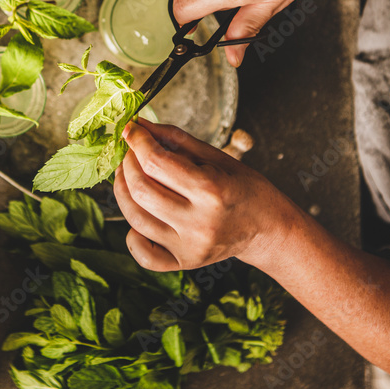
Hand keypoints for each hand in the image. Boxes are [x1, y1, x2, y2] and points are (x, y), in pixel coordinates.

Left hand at [114, 119, 289, 270]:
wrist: (267, 228)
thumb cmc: (242, 187)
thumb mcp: (215, 156)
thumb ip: (175, 139)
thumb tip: (139, 125)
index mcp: (211, 190)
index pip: (156, 162)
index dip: (137, 141)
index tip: (131, 130)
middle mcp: (200, 223)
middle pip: (141, 190)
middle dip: (127, 164)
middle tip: (131, 152)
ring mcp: (190, 247)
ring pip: (135, 219)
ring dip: (123, 191)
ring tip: (129, 175)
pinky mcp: (184, 263)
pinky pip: (143, 254)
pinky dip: (132, 234)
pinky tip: (140, 214)